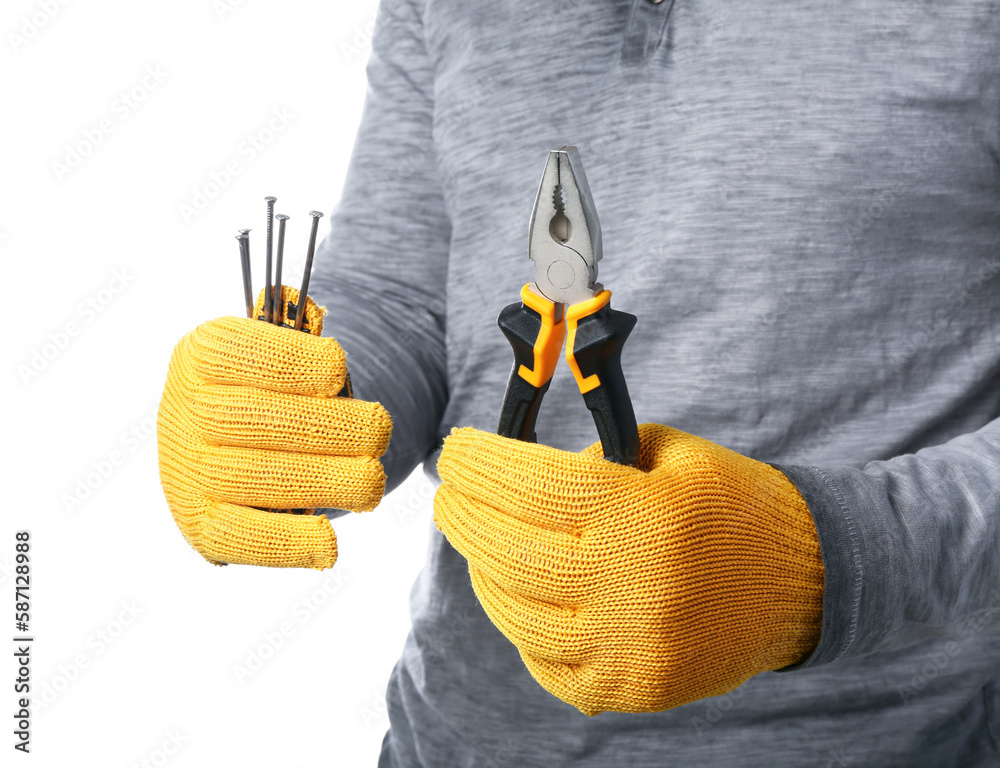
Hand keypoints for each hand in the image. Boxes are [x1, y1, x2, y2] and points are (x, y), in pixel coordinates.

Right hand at [157, 289, 391, 569]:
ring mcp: (185, 470)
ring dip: (322, 481)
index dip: (290, 362)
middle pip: (251, 419)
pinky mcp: (198, 522)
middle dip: (328, 426)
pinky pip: (237, 536)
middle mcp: (182, 411)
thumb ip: (297, 336)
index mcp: (201, 355)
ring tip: (371, 483)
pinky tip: (328, 543)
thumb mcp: (282, 349)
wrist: (234, 442)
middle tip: (379, 431)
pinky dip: (285, 543)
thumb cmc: (278, 388)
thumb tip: (308, 311)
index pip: (235, 352)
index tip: (337, 372)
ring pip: (250, 479)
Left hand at [433, 423, 823, 714]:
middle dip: (464, 514)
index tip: (455, 449)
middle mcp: (632, 585)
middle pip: (508, 549)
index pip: (531, 483)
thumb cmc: (731, 504)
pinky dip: (520, 626)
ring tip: (478, 540)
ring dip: (484, 570)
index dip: (481, 462)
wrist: (804, 584)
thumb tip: (522, 472)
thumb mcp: (671, 453)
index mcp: (643, 514)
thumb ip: (595, 458)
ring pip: (515, 611)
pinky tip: (518, 593)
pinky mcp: (633, 687)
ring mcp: (629, 647)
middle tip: (450, 494)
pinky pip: (546, 662)